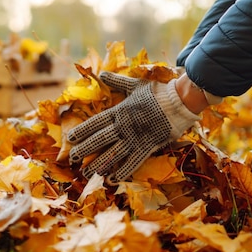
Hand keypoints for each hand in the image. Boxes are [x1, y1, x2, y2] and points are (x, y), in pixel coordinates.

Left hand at [67, 72, 200, 182]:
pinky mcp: (148, 147)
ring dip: (99, 164)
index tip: (70, 138)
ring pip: (113, 154)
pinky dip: (122, 170)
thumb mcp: (135, 84)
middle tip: (72, 158)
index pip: (96, 122)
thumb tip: (102, 73)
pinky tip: (111, 178)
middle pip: (100, 139)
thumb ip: (117, 81)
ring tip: (87, 173)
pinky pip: (132, 161)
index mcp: (120, 111)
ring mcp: (136, 138)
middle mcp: (125, 126)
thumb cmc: (158, 92)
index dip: (82, 130)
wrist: (180, 101)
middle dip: (85, 149)